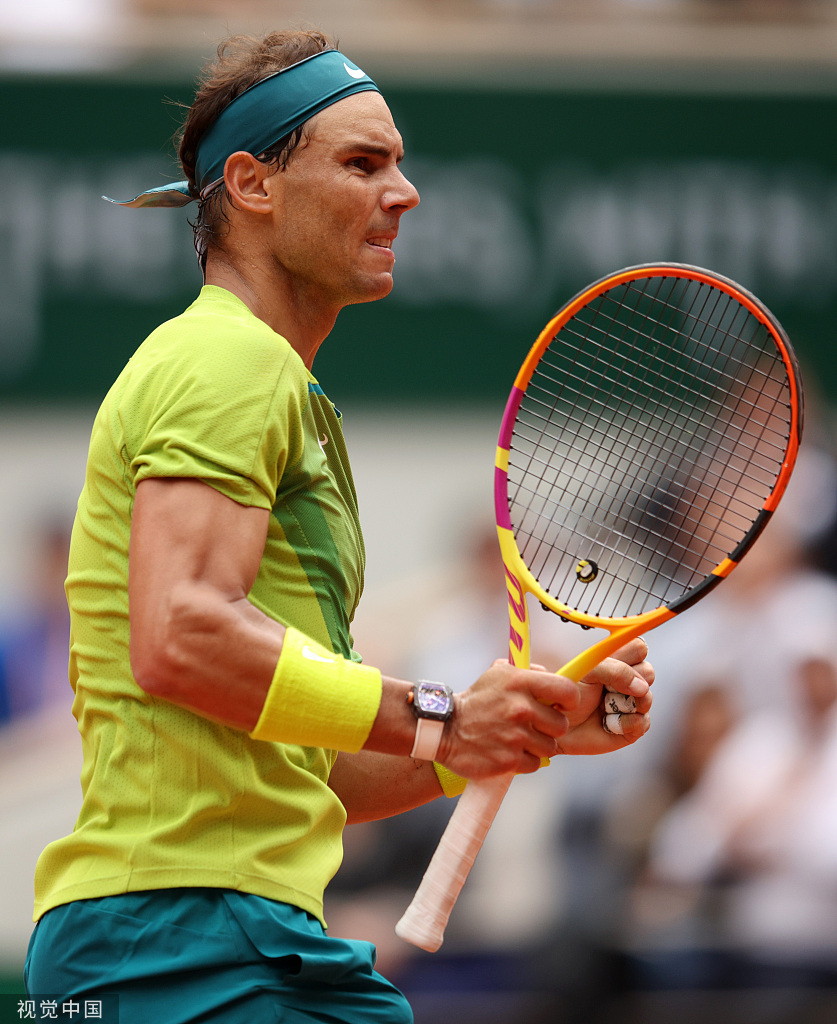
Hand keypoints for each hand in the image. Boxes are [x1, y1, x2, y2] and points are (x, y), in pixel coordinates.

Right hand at [436, 660, 580, 779]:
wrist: (446, 729)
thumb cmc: (477, 701)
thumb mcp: (498, 675)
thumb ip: (528, 672)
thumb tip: (553, 675)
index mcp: (520, 683)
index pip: (567, 690)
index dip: (570, 700)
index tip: (563, 705)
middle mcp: (520, 708)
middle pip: (561, 725)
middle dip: (551, 727)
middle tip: (535, 725)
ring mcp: (516, 736)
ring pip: (550, 747)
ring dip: (537, 745)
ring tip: (518, 738)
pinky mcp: (510, 760)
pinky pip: (534, 763)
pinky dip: (525, 760)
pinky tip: (509, 750)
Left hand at [556, 637, 653, 755]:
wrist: (558, 727)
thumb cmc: (569, 696)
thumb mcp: (586, 674)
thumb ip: (614, 670)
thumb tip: (642, 687)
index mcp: (616, 661)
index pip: (638, 648)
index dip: (631, 655)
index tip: (615, 663)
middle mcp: (628, 680)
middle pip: (648, 672)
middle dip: (628, 681)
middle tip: (605, 688)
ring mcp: (632, 703)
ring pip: (647, 698)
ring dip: (623, 704)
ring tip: (603, 707)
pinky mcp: (633, 726)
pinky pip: (643, 722)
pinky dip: (624, 723)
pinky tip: (607, 724)